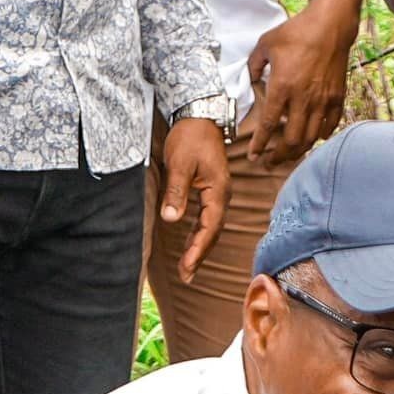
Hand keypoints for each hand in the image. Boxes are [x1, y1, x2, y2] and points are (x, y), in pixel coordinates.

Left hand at [157, 116, 230, 283]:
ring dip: (199, 248)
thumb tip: (171, 219)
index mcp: (218, 192)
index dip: (197, 249)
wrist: (200, 116)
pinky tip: (192, 243)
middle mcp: (222, 197)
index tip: (187, 267)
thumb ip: (177, 192)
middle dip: (199, 255)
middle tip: (186, 276)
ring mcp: (218, 195)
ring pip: (210, 228)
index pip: (209, 228)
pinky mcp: (211, 191)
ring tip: (188, 267)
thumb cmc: (190, 137)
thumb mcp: (180, 163)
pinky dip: (199, 234)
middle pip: (213, 233)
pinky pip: (207, 219)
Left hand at [245, 6, 356, 165]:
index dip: (260, 144)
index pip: (269, 125)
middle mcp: (302, 100)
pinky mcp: (337, 99)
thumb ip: (254, 65)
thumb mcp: (265, 44)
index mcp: (282, 87)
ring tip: (289, 156)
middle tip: (270, 163)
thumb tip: (251, 81)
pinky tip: (314, 138)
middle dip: (278, 156)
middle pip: (291, 140)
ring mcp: (322, 101)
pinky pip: (329, 126)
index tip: (253, 155)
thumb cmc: (296, 33)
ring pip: (311, 138)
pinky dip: (321, 136)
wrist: (329, 27)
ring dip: (298, 151)